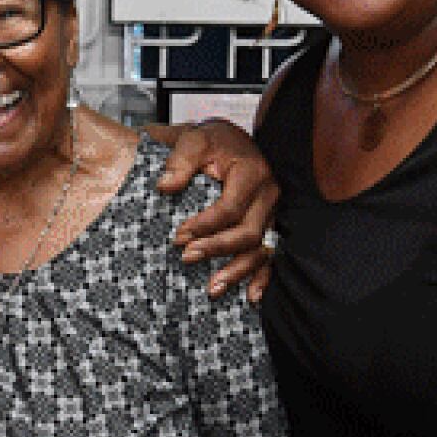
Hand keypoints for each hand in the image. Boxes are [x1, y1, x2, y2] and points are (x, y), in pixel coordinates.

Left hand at [158, 119, 279, 298]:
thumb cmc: (211, 141)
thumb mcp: (193, 140)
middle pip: (248, 232)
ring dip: (237, 271)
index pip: (231, 208)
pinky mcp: (269, 225)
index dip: (205, 225)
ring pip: (260, 249)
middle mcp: (268, 194)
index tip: (178, 235)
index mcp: (252, 172)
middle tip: (186, 257)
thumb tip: (165, 186)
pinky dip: (262, 277)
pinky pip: (270, 255)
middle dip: (216, 248)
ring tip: (212, 288)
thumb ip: (180, 160)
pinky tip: (250, 297)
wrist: (228, 140)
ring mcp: (271, 213)